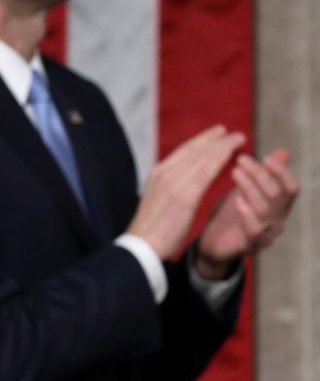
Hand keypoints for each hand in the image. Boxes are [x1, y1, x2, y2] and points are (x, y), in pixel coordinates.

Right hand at [126, 125, 244, 259]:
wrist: (142, 246)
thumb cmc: (152, 229)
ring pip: (202, 157)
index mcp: (158, 174)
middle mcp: (164, 173)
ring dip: (222, 146)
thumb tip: (185, 184)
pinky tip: (233, 154)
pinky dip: (220, 159)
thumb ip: (172, 188)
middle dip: (215, 140)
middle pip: (194, 150)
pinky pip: (206, 172)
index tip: (218, 133)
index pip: (184, 151)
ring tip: (239, 139)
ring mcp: (173, 183)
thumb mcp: (159, 201)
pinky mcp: (183, 195)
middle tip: (235, 134)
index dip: (202, 140)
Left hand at [195, 149, 298, 277]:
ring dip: (250, 188)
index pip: (291, 187)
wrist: (213, 244)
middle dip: (259, 174)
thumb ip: (263, 174)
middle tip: (241, 160)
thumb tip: (283, 152)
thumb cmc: (231, 214)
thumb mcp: (246, 190)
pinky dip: (248, 214)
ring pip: (265, 209)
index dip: (282, 172)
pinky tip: (238, 202)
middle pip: (276, 194)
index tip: (265, 157)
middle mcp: (277, 219)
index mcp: (278, 205)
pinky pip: (255, 231)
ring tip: (235, 172)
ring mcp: (266, 234)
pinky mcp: (250, 246)